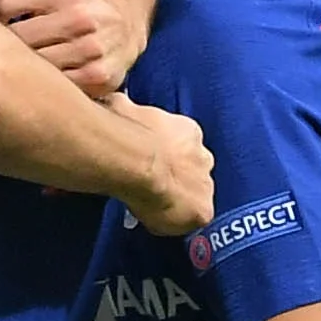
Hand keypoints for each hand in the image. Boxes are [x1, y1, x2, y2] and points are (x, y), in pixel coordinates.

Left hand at [0, 0, 133, 95]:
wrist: (123, 29)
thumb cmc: (73, 1)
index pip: (5, 3)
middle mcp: (81, 18)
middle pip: (16, 37)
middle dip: (3, 41)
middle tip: (4, 44)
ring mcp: (91, 50)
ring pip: (32, 65)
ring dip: (22, 65)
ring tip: (24, 60)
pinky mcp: (98, 78)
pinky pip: (53, 86)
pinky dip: (44, 84)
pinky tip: (45, 77)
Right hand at [114, 94, 214, 235]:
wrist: (139, 163)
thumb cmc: (127, 133)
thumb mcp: (122, 108)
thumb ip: (124, 107)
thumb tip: (114, 99)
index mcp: (189, 131)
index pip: (183, 144)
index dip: (167, 155)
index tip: (151, 162)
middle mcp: (203, 157)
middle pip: (194, 169)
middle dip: (178, 177)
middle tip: (153, 186)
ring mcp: (206, 184)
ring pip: (196, 193)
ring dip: (179, 199)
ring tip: (154, 205)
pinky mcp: (203, 210)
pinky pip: (193, 218)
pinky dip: (179, 221)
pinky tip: (160, 220)